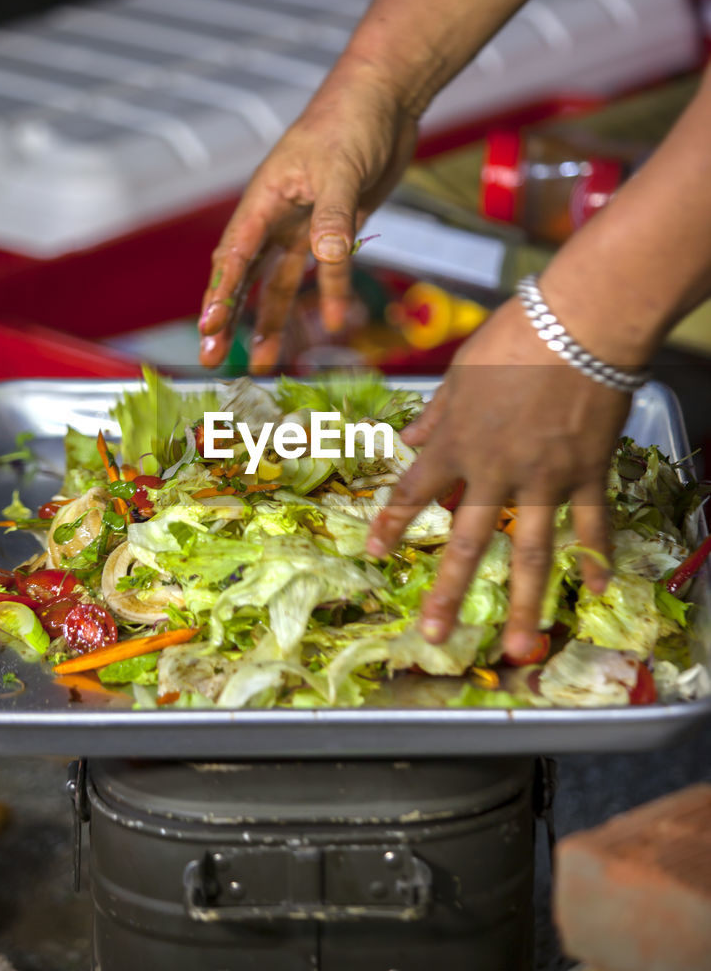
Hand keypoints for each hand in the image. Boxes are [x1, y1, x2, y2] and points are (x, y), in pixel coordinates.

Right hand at [198, 55, 419, 372]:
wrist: (387, 99)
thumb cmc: (352, 118)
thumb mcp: (342, 170)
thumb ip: (332, 218)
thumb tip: (324, 257)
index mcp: (265, 197)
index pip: (234, 253)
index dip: (221, 292)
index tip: (210, 327)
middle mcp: (277, 215)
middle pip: (244, 276)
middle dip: (229, 318)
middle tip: (213, 359)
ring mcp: (303, 224)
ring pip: (277, 282)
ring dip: (270, 321)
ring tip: (261, 364)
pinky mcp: (333, 228)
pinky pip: (321, 272)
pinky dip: (324, 298)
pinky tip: (328, 326)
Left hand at [365, 297, 630, 660]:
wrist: (579, 323)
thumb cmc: (514, 336)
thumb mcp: (461, 371)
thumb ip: (437, 412)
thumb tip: (410, 438)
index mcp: (457, 443)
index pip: (415, 493)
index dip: (392, 524)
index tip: (373, 552)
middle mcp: (494, 472)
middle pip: (468, 542)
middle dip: (447, 592)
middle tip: (433, 635)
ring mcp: (543, 479)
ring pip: (531, 552)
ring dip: (526, 605)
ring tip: (521, 647)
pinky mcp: (587, 473)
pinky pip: (591, 524)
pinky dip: (595, 557)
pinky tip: (596, 592)